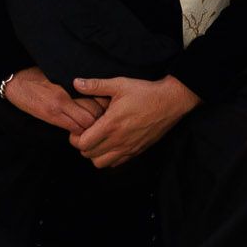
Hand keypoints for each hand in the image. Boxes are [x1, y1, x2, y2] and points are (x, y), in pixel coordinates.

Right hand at [1, 64, 107, 134]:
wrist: (16, 80)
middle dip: (100, 118)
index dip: (104, 106)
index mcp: (72, 84)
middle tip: (101, 120)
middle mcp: (68, 95)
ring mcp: (59, 106)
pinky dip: (78, 130)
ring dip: (90, 126)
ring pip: (86, 122)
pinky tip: (78, 128)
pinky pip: (73, 127)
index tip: (106, 108)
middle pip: (95, 112)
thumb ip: (78, 84)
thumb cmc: (40, 75)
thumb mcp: (62, 75)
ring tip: (91, 125)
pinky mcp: (50, 114)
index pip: (98, 98)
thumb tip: (97, 91)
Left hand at [68, 75, 201, 169]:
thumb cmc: (145, 92)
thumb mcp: (119, 84)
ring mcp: (128, 147)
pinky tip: (112, 144)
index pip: (82, 143)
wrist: (171, 101)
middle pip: (88, 155)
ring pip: (101, 163)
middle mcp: (118, 140)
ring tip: (99, 140)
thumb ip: (95, 85)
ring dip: (96, 154)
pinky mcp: (137, 150)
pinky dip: (109, 157)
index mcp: (111, 124)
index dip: (76, 137)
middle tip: (87, 133)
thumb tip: (75, 82)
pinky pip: (116, 163)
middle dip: (83, 145)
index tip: (80, 128)